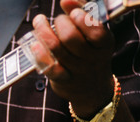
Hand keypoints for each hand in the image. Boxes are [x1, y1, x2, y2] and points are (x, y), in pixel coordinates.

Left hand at [32, 0, 115, 117]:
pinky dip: (40, 54)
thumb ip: (85, 13)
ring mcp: (77, 71)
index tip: (73, 13)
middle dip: (60, 23)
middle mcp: (92, 59)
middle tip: (58, 20)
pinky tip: (34, 44)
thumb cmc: (90, 53)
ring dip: (44, 31)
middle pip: (71, 38)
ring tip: (39, 21)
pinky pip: (49, 67)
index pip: (96, 32)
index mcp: (104, 44)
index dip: (82, 20)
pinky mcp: (62, 81)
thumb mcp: (95, 35)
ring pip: (57, 49)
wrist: (92, 90)